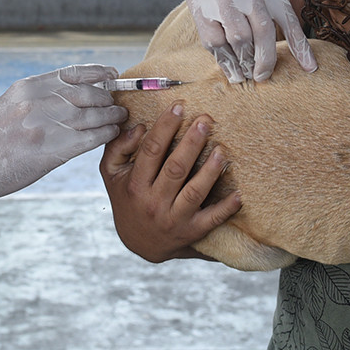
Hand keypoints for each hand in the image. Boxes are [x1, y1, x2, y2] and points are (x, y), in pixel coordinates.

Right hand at [0, 64, 125, 216]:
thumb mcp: (12, 102)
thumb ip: (41, 94)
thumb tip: (75, 89)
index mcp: (29, 86)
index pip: (73, 72)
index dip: (98, 72)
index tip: (112, 74)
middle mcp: (39, 101)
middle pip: (89, 93)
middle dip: (107, 98)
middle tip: (116, 104)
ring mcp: (47, 125)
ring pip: (93, 115)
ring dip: (111, 116)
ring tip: (119, 118)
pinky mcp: (53, 149)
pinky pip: (91, 137)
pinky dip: (105, 133)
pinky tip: (110, 133)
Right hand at [100, 102, 241, 262]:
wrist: (138, 243)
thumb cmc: (128, 198)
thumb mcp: (111, 174)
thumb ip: (118, 148)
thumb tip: (138, 128)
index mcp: (135, 184)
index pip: (152, 150)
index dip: (165, 126)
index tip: (179, 106)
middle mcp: (153, 202)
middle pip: (176, 168)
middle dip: (192, 142)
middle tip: (206, 120)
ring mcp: (173, 218)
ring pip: (195, 192)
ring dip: (210, 171)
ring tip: (221, 151)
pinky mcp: (191, 232)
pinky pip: (211, 220)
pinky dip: (225, 208)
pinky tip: (238, 194)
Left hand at [185, 0, 316, 81]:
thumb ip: (208, 19)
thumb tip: (226, 58)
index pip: (213, 41)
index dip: (225, 61)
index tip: (235, 73)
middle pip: (238, 40)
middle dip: (246, 63)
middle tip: (251, 76)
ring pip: (264, 33)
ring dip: (266, 60)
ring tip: (264, 75)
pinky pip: (289, 20)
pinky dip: (300, 46)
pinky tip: (309, 66)